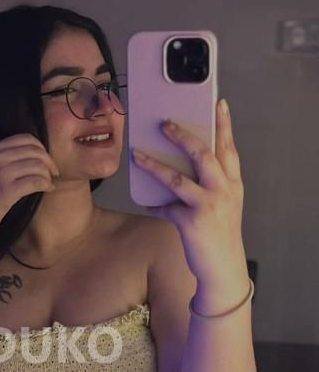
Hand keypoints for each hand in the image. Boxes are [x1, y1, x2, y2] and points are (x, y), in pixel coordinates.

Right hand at [0, 133, 59, 237]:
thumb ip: (7, 159)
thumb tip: (36, 159)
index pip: (26, 139)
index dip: (42, 148)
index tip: (46, 161)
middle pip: (35, 151)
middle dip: (49, 161)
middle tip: (54, 173)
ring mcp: (2, 173)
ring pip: (37, 166)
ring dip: (48, 175)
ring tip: (49, 183)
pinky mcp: (7, 190)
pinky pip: (36, 181)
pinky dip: (46, 185)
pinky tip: (48, 189)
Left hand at [131, 99, 244, 283]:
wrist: (223, 268)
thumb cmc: (219, 233)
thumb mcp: (224, 204)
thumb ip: (211, 184)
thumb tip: (182, 166)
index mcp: (233, 184)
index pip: (229, 148)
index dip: (223, 125)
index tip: (217, 103)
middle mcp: (224, 191)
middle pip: (203, 154)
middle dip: (182, 136)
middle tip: (164, 123)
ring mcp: (209, 206)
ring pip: (177, 179)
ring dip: (154, 165)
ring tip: (137, 154)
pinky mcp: (191, 223)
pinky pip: (166, 208)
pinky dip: (155, 205)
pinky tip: (147, 203)